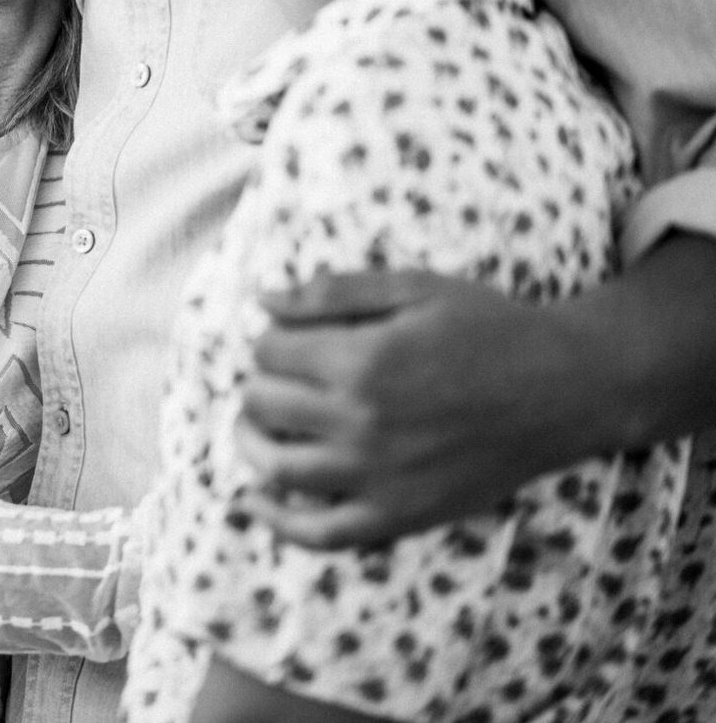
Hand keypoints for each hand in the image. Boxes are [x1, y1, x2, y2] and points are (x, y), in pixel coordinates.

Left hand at [232, 268, 591, 547]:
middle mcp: (362, 421)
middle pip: (263, 404)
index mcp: (361, 360)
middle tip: (282, 379)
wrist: (567, 388)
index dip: (271, 340)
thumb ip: (333, 292)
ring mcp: (380, 475)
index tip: (290, 339)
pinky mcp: (401, 514)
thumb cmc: (490, 328)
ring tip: (258, 427)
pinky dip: (279, 521)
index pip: (268, 351)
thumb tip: (262, 299)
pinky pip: (322, 533)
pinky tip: (257, 499)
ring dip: (252, 442)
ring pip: (276, 466)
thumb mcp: (414, 288)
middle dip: (261, 384)